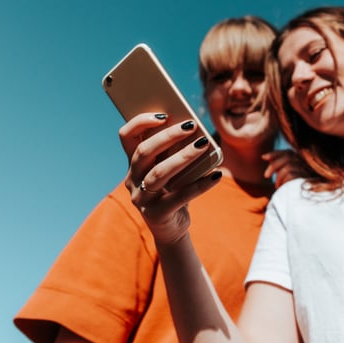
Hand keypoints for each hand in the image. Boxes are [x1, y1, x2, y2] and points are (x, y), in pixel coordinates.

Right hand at [119, 113, 221, 244]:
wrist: (172, 227)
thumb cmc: (174, 190)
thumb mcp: (172, 168)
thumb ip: (175, 151)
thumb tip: (196, 129)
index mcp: (134, 163)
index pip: (126, 136)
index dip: (140, 122)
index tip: (164, 114)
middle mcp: (132, 179)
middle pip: (144, 152)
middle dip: (168, 136)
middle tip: (191, 125)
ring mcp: (142, 198)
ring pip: (159, 173)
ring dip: (183, 156)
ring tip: (204, 144)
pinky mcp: (156, 215)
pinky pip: (180, 197)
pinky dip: (200, 185)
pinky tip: (216, 175)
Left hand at [262, 149, 310, 188]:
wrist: (303, 202)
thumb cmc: (292, 189)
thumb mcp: (284, 175)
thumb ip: (278, 166)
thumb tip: (265, 157)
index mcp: (301, 161)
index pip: (288, 152)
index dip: (275, 153)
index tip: (263, 157)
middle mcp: (305, 164)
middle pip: (288, 157)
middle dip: (274, 165)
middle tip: (266, 176)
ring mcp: (307, 171)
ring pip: (288, 166)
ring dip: (279, 176)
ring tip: (276, 185)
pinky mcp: (305, 179)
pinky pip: (291, 175)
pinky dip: (283, 180)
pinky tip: (281, 187)